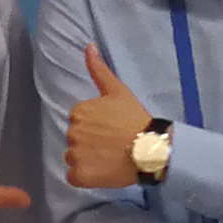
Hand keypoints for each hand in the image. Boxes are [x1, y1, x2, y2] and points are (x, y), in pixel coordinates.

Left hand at [65, 46, 156, 190]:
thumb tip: (88, 45)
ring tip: (110, 158)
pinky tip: (102, 171)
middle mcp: (72, 132)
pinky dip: (86, 177)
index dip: (95, 127)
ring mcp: (75, 155)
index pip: (79, 121)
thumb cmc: (135, 118)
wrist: (150, 149)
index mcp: (78, 112)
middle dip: (90, 142)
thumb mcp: (117, 90)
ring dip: (87, 160)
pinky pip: (74, 177)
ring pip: (74, 158)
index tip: (111, 129)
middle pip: (76, 139)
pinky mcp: (79, 176)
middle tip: (112, 144)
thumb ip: (99, 69)